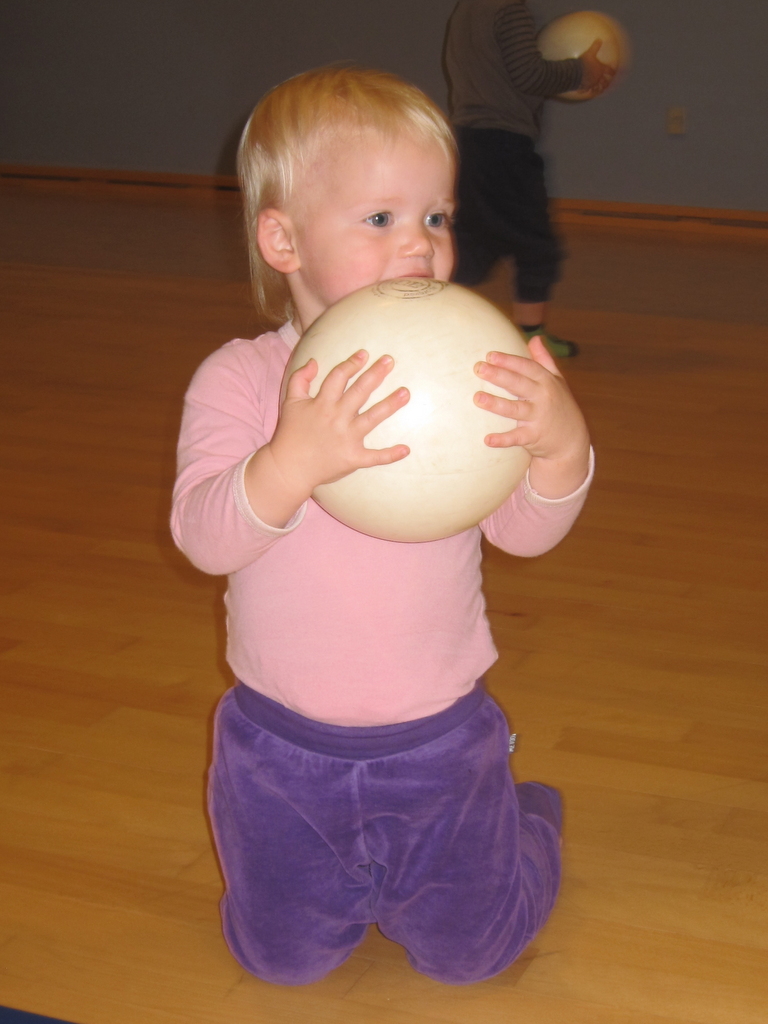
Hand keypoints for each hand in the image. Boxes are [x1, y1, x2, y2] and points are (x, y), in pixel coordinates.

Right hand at [268, 349, 409, 499]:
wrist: (289, 467)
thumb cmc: (291, 434)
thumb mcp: (290, 402)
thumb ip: (300, 379)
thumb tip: (313, 361)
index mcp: (322, 404)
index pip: (339, 377)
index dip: (351, 364)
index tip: (364, 354)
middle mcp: (337, 418)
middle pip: (360, 392)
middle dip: (376, 374)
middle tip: (390, 361)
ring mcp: (347, 439)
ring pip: (373, 418)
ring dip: (390, 405)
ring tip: (406, 393)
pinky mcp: (353, 458)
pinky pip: (374, 457)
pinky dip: (390, 455)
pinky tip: (406, 449)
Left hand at [474, 336, 589, 497]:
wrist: (572, 440)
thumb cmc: (560, 406)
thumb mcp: (558, 381)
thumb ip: (545, 360)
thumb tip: (535, 338)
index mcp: (546, 381)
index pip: (526, 367)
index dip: (509, 361)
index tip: (490, 355)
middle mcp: (543, 397)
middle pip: (518, 384)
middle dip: (499, 375)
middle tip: (478, 368)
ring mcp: (538, 417)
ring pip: (515, 409)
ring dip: (496, 404)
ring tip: (477, 398)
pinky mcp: (534, 437)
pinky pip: (516, 437)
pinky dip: (503, 440)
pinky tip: (487, 440)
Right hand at [579, 39, 615, 96]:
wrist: (577, 73)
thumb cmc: (584, 63)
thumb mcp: (590, 52)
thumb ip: (595, 46)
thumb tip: (599, 39)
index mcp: (600, 70)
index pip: (609, 71)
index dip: (612, 72)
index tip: (614, 73)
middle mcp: (597, 78)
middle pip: (604, 82)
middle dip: (606, 84)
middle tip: (607, 86)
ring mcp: (591, 84)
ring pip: (596, 89)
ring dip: (597, 90)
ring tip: (597, 92)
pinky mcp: (584, 87)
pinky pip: (584, 90)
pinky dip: (584, 91)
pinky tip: (581, 92)